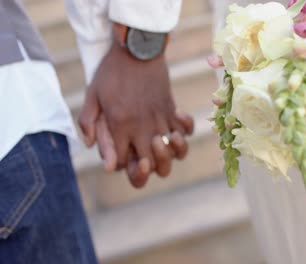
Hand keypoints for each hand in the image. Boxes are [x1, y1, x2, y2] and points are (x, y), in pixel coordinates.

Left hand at [79, 40, 191, 183]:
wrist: (137, 48)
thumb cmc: (111, 71)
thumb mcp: (92, 95)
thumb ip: (88, 123)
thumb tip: (91, 147)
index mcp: (120, 125)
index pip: (121, 162)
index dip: (120, 165)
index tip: (119, 156)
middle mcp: (143, 127)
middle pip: (152, 164)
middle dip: (146, 169)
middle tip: (141, 159)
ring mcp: (161, 118)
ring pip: (173, 151)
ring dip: (169, 156)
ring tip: (160, 147)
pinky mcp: (172, 109)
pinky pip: (186, 129)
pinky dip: (184, 134)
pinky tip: (175, 129)